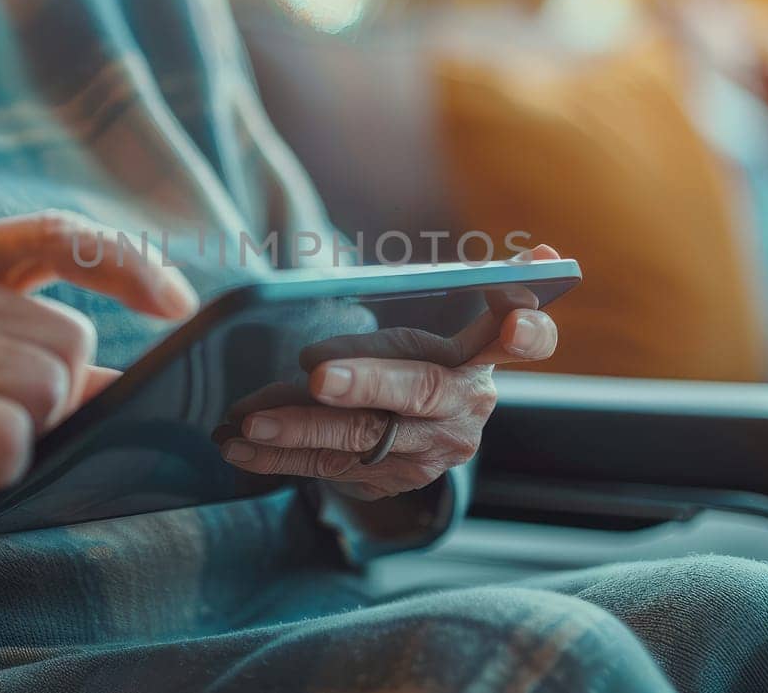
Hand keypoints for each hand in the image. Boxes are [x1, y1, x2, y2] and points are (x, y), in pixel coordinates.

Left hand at [218, 245, 560, 499]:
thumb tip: (461, 285)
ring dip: (300, 429)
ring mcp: (430, 453)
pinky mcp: (392, 481)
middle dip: (368, 383)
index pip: (528, 341)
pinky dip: (280, 458)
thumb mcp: (432, 318)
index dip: (525, 331)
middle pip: (420, 392)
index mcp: (484, 355)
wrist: (424, 425)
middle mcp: (465, 407)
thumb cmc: (418, 350)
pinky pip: (331, 469)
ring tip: (248, 419)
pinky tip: (239, 447)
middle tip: (318, 376)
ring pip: (363, 439)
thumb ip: (432, 296)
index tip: (516, 319)